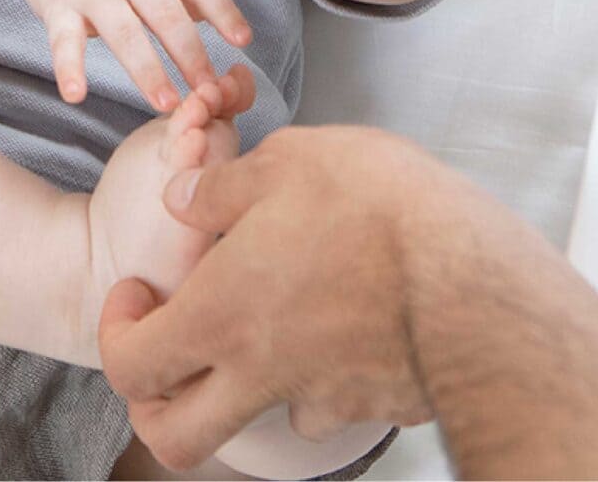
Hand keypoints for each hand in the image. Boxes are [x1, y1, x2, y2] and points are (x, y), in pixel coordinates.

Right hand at [0, 0, 252, 111]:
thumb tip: (224, 21)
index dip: (223, 10)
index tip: (243, 41)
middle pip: (165, 11)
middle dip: (190, 54)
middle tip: (209, 91)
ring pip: (124, 31)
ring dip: (147, 70)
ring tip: (168, 105)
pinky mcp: (57, 5)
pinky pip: (64, 40)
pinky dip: (69, 68)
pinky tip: (76, 95)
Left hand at [99, 125, 447, 468]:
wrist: (479, 278)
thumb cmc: (381, 210)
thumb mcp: (289, 161)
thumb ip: (222, 186)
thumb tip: (182, 196)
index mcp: (223, 315)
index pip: (131, 366)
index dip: (118, 332)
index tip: (137, 294)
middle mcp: (262, 373)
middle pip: (177, 435)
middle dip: (158, 403)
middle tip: (172, 350)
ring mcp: (322, 398)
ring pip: (261, 414)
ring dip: (253, 375)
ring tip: (280, 309)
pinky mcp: (376, 404)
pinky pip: (331, 399)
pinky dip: (323, 369)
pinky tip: (344, 315)